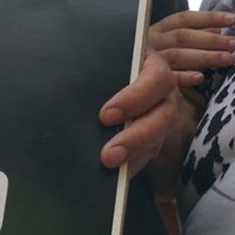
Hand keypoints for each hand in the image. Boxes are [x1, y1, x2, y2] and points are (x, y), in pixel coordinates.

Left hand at [98, 50, 178, 175]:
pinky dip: (131, 165)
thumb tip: (70, 88)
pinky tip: (113, 174)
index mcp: (154, 67)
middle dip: (136, 138)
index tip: (105, 115)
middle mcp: (164, 95)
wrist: (106, 71)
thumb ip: (97, 71)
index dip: (134, 99)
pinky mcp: (151, 138)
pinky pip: (146, 155)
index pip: (156, 81)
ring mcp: (160, 118)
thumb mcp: (103, 59)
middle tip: (108, 155)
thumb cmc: (104, 63)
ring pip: (157, 141)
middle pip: (163, 118)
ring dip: (133, 157)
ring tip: (109, 167)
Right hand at [148, 10, 234, 87]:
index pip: (183, 19)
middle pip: (183, 37)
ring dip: (205, 57)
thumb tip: (217, 30)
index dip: (208, 17)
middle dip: (211, 40)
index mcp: (155, 29)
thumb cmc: (144, 59)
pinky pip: (165, 76)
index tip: (232, 19)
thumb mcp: (161, 43)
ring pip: (178, 55)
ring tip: (228, 59)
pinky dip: (182, 77)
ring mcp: (146, 59)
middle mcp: (150, 41)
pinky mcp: (142, 77)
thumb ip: (186, 36)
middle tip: (234, 43)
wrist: (110, 79)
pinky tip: (199, 78)